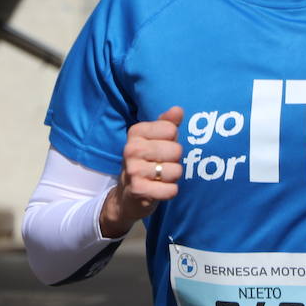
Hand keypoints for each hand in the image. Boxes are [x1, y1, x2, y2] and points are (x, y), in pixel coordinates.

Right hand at [99, 106, 183, 238]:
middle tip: (161, 165)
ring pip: (176, 171)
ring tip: (159, 178)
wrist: (126, 195)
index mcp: (136, 133)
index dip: (172, 141)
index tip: (161, 148)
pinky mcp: (139, 190)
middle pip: (176, 150)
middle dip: (174, 160)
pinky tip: (158, 189)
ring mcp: (134, 170)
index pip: (171, 129)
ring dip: (172, 177)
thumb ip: (167, 123)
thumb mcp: (155, 139)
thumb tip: (178, 110)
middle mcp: (131, 149)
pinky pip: (171, 189)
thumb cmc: (146, 162)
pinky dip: (169, 191)